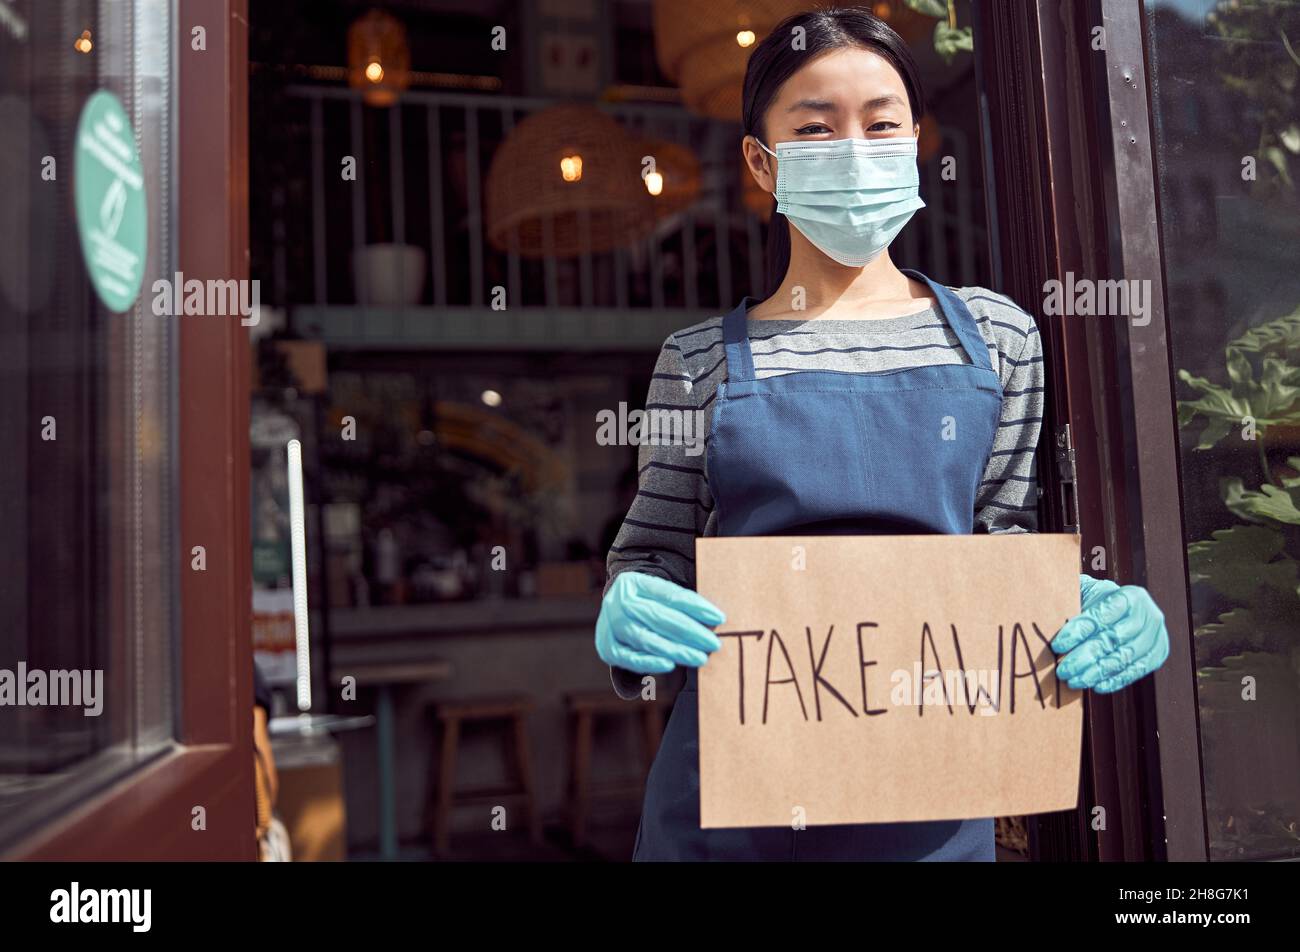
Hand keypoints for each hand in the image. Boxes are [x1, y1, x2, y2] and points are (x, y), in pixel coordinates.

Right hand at [595, 572, 724, 673]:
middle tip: (714, 643)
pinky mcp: (607, 647)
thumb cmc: (650, 603)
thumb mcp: (661, 594)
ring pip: (645, 638)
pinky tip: (669, 665)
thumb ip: (683, 604)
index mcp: (635, 582)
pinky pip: (628, 657)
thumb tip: (715, 620)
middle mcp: (619, 601)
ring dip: (675, 649)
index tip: (720, 617)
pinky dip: (648, 662)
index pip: (669, 594)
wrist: (616, 611)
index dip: (695, 606)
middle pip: (658, 616)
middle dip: (689, 631)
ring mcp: (610, 625)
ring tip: (700, 658)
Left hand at [1051, 574, 1169, 692]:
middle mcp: (1148, 615)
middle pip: (1112, 640)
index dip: (1078, 631)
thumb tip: (1046, 615)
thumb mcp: (1088, 592)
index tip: (1057, 645)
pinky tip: (1096, 686)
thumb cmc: (1099, 601)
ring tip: (1074, 681)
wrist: (1126, 610)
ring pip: (1123, 658)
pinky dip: (1114, 680)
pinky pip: (1135, 671)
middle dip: (1084, 657)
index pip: (1102, 616)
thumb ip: (1072, 601)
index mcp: (1130, 596)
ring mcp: (1156, 636)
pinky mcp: (1157, 655)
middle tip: (1062, 671)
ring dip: (1096, 672)